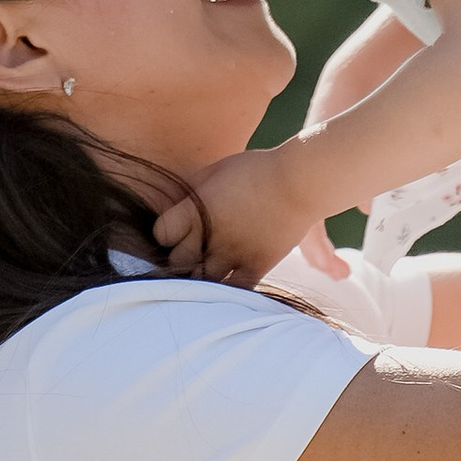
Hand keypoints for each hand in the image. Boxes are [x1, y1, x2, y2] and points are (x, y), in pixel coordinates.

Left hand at [152, 143, 331, 285]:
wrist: (298, 181)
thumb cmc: (255, 169)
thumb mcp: (215, 170)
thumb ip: (192, 192)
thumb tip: (177, 207)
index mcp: (195, 211)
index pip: (161, 234)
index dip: (165, 233)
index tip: (175, 231)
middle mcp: (209, 236)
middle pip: (178, 262)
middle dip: (181, 258)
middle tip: (190, 253)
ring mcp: (232, 254)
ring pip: (203, 282)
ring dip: (202, 277)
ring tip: (208, 269)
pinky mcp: (256, 266)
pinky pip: (234, 290)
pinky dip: (229, 291)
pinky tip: (228, 281)